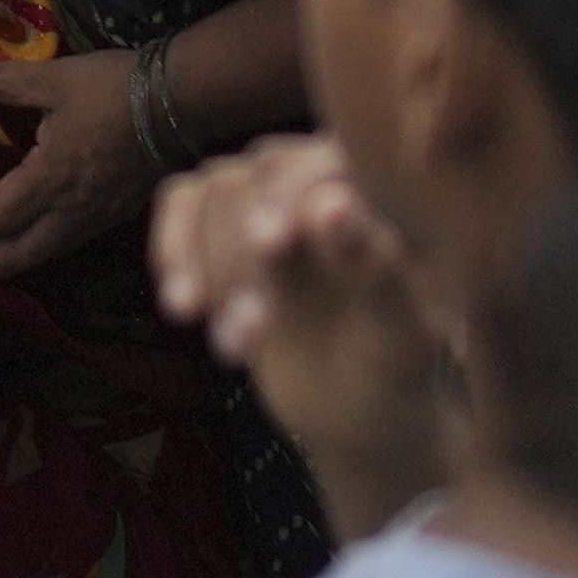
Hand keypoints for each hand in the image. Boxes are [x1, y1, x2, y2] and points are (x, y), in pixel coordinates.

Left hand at [0, 35, 168, 287]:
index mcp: (51, 179)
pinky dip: (45, 241)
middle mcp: (71, 213)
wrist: (182, 103)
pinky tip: (41, 216)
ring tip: (1, 226)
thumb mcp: (53, 79)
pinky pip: (69, 244)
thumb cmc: (113, 89)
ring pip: (44, 257)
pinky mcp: (114, 219)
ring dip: (15, 250)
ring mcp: (96, 221)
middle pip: (15, 260)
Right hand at [149, 134, 456, 502]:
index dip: (290, 196)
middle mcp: (329, 181)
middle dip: (247, 252)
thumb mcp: (402, 336)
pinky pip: (184, 204)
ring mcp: (275, 200)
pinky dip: (174, 251)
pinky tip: (185, 308)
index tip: (268, 245)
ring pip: (217, 190)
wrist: (363, 412)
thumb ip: (374, 269)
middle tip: (257, 326)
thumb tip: (328, 203)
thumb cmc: (400, 372)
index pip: (325, 164)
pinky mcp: (230, 225)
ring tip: (238, 345)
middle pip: (262, 173)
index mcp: (389, 194)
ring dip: (212, 268)